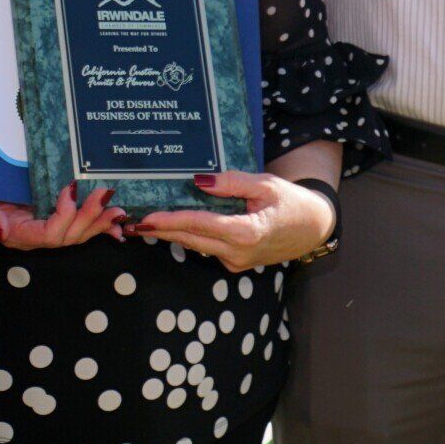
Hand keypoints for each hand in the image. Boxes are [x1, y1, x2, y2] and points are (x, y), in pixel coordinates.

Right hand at [0, 184, 126, 249]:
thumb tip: (0, 231)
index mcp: (19, 235)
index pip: (50, 234)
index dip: (65, 215)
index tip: (71, 189)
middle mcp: (36, 237)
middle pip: (70, 236)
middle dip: (90, 217)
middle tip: (106, 194)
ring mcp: (47, 230)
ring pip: (78, 235)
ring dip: (100, 223)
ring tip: (118, 210)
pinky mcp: (54, 221)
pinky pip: (79, 228)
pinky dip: (99, 226)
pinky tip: (117, 223)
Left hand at [129, 172, 334, 271]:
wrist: (313, 228)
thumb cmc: (290, 201)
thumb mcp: (264, 184)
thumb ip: (231, 182)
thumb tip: (200, 180)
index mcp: (247, 232)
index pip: (200, 225)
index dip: (171, 221)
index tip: (148, 218)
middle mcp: (239, 252)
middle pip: (191, 239)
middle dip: (161, 231)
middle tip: (131, 222)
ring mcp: (237, 262)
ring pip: (196, 246)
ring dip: (171, 234)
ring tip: (142, 223)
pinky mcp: (236, 263)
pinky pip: (207, 248)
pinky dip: (189, 236)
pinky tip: (171, 226)